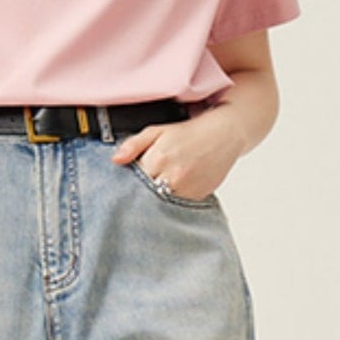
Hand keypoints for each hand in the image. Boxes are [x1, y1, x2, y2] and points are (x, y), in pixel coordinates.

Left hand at [110, 103, 242, 200]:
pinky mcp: (198, 198)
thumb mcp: (157, 131)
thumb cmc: (188, 133)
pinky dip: (171, 205)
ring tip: (155, 193)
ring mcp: (187, 189)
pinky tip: (170, 195)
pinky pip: (178, 209)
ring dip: (155, 202)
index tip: (125, 184)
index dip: (126, 184)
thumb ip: (133, 145)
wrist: (224, 135)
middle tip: (137, 194)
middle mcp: (172, 176)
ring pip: (161, 205)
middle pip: (145, 196)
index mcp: (158, 158)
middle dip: (139, 197)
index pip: (132, 181)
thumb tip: (116, 160)